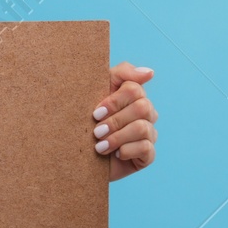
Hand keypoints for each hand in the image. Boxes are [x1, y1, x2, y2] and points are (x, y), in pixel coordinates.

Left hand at [92, 62, 156, 182]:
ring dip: (117, 137)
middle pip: (142, 107)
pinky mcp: (148, 155)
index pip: (134, 89)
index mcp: (133, 96)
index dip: (114, 101)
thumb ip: (121, 74)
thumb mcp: (95, 92)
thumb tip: (150, 73)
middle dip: (115, 121)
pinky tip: (115, 154)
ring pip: (143, 128)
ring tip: (100, 146)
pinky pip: (146, 148)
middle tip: (96, 132)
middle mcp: (145, 113)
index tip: (96, 113)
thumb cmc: (85, 120)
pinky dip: (126, 151)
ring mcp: (149, 134)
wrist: (77, 154)